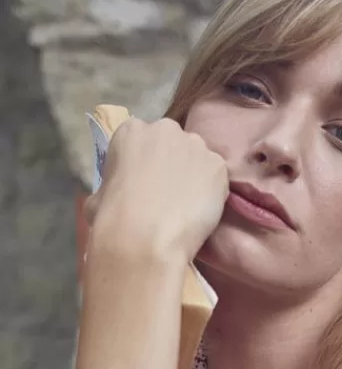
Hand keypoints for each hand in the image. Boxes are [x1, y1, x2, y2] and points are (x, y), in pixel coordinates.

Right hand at [86, 118, 228, 264]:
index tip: (147, 183)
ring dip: (194, 175)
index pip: (143, 140)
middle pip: (173, 143)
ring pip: (197, 158)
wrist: (145, 240)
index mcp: (131, 131)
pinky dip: (212, 191)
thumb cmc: (113, 219)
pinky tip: (201, 210)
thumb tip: (114, 194)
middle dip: (172, 163)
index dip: (147, 163)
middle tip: (169, 194)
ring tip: (187, 205)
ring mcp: (194, 145)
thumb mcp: (97, 197)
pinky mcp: (217, 165)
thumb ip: (112, 184)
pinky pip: (216, 176)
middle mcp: (165, 129)